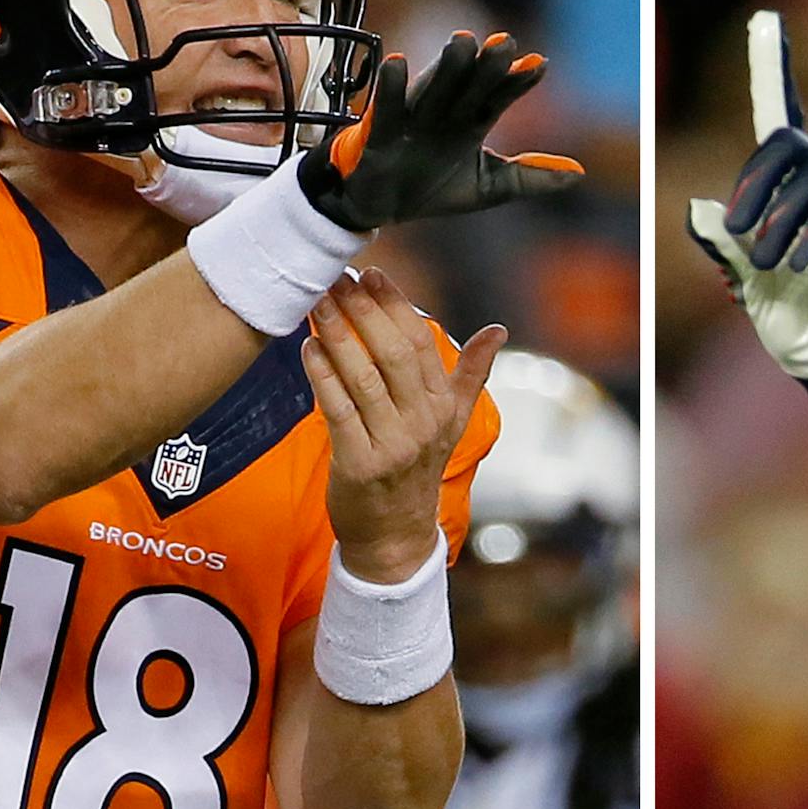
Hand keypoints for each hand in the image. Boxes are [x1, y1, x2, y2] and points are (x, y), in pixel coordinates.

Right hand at [297, 31, 583, 230]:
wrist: (379, 208)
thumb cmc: (431, 187)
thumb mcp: (487, 188)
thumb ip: (529, 177)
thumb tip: (579, 174)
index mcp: (470, 122)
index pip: (498, 97)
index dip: (517, 82)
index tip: (540, 65)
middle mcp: (444, 113)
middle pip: (470, 86)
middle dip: (487, 66)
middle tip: (505, 42)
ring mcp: (412, 120)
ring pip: (433, 89)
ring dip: (447, 67)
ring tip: (463, 40)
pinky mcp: (380, 133)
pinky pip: (386, 108)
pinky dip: (391, 88)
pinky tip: (399, 62)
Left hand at [301, 268, 503, 581]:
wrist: (395, 534)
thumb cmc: (418, 468)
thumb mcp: (453, 422)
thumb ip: (471, 373)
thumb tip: (499, 330)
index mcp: (444, 406)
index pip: (420, 342)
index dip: (394, 305)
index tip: (371, 274)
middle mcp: (423, 423)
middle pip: (391, 353)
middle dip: (362, 311)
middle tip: (336, 279)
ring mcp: (392, 445)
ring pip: (362, 378)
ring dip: (337, 335)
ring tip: (317, 303)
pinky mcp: (359, 465)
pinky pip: (338, 411)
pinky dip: (322, 376)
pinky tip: (308, 348)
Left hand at [686, 10, 807, 387]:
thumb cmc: (794, 316)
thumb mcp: (743, 280)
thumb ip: (722, 244)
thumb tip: (698, 207)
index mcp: (786, 187)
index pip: (778, 114)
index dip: (770, 67)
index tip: (765, 19)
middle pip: (787, 144)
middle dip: (755, 183)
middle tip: (740, 235)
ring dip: (778, 223)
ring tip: (767, 267)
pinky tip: (797, 268)